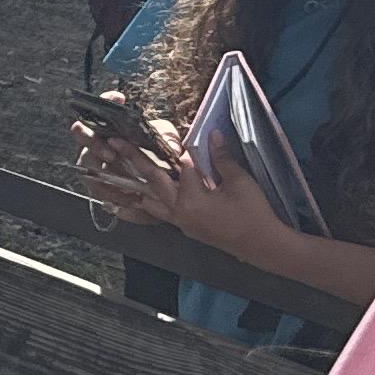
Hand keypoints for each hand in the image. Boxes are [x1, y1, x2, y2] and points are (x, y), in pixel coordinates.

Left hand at [82, 132, 297, 271]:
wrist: (261, 245)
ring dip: (133, 184)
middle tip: (115, 142)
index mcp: (193, 198)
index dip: (167, 146)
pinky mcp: (183, 227)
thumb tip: (211, 133)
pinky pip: (156, 214)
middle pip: (152, 181)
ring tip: (113, 169)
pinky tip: (130, 199)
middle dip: (134, 160)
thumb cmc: (253, 213)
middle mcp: (180, 210)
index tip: (145, 130)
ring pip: (149, 201)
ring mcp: (180, 221)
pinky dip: (141, 205)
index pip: (177, 166)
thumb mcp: (240, 182)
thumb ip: (222, 158)